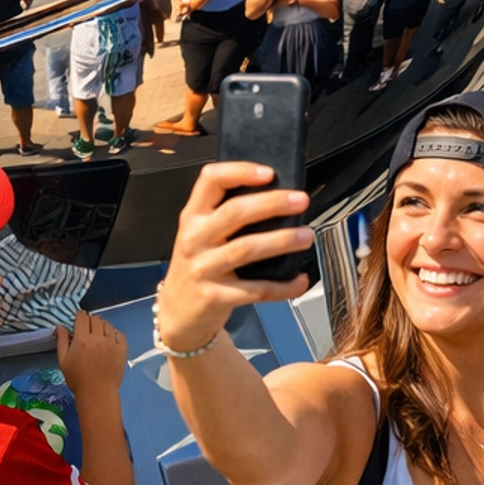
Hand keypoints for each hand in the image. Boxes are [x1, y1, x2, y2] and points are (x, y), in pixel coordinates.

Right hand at [55, 307, 127, 397]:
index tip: (79, 319)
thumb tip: (60, 326)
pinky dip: (113, 333)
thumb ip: (61, 341)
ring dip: (101, 326)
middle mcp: (98, 338)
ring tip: (98, 336)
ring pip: (107, 324)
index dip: (80, 315)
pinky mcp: (122, 349)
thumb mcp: (63, 361)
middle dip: (90, 321)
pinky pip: (119, 333)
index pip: (82, 317)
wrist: (97, 394)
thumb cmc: (78, 379)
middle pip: (95, 318)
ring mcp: (112, 343)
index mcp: (82, 340)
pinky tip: (109, 340)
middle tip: (87, 330)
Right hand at [154, 162, 311, 349]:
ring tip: (305, 236)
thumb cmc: (197, 266)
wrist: (178, 313)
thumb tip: (276, 198)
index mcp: (192, 216)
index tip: (268, 172)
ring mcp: (203, 268)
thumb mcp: (199, 235)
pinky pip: (255, 290)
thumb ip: (225, 216)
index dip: (240, 171)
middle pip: (234, 212)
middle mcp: (194, 239)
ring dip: (281, 241)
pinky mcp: (215, 296)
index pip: (210, 180)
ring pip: (246, 249)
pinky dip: (282, 286)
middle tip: (299, 201)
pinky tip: (299, 281)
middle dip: (272, 203)